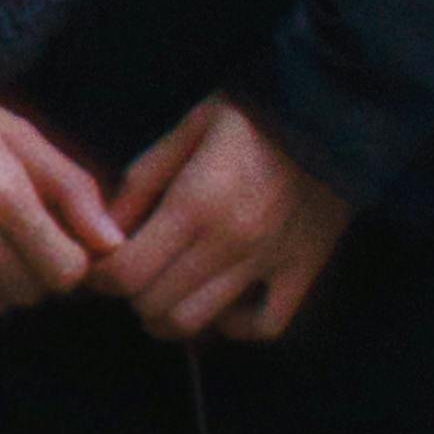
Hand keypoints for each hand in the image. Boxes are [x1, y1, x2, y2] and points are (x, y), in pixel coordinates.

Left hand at [103, 96, 349, 344]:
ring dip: (169, 318)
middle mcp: (229, 242)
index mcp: (195, 201)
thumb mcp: (189, 126)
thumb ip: (144, 177)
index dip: (102, 278)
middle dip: (132, 296)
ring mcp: (268, 262)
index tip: (99, 267)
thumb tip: (107, 228)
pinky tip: (222, 304)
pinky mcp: (303, 271)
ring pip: (199, 323)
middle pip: (156, 305)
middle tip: (133, 275)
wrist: (333, 106)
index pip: (129, 272)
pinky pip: (264, 326)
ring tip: (165, 293)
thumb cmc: (254, 111)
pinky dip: (234, 327)